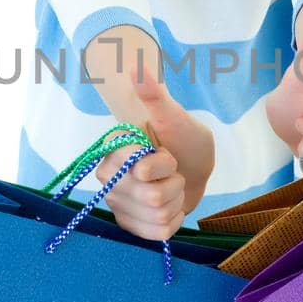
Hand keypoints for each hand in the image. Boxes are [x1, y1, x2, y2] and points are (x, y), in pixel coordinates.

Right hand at [94, 63, 214, 239]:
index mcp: (113, 150)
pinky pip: (159, 234)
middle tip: (172, 170)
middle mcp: (108, 177)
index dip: (164, 164)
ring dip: (176, 201)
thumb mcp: (176, 117)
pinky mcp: (127, 224)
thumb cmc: (184, 140)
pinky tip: (170, 206)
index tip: (166, 153)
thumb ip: (155, 96)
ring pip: (158, 216)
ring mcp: (116, 203)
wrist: (194, 167)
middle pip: (151, 197)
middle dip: (173, 184)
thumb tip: (136, 67)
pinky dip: (174, 220)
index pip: (143, 169)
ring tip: (172, 186)